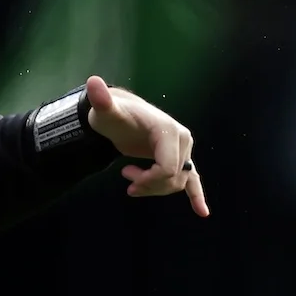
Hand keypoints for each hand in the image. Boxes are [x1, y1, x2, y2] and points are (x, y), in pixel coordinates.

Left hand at [85, 76, 208, 217]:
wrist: (120, 115)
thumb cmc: (113, 114)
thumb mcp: (106, 110)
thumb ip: (101, 100)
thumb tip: (93, 83)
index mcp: (168, 130)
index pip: (167, 168)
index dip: (148, 180)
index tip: (126, 176)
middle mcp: (182, 139)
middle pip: (173, 178)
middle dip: (149, 184)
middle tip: (125, 176)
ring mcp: (184, 149)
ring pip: (178, 182)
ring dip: (155, 188)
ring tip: (132, 177)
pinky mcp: (181, 158)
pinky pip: (193, 180)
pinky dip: (197, 196)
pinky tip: (202, 212)